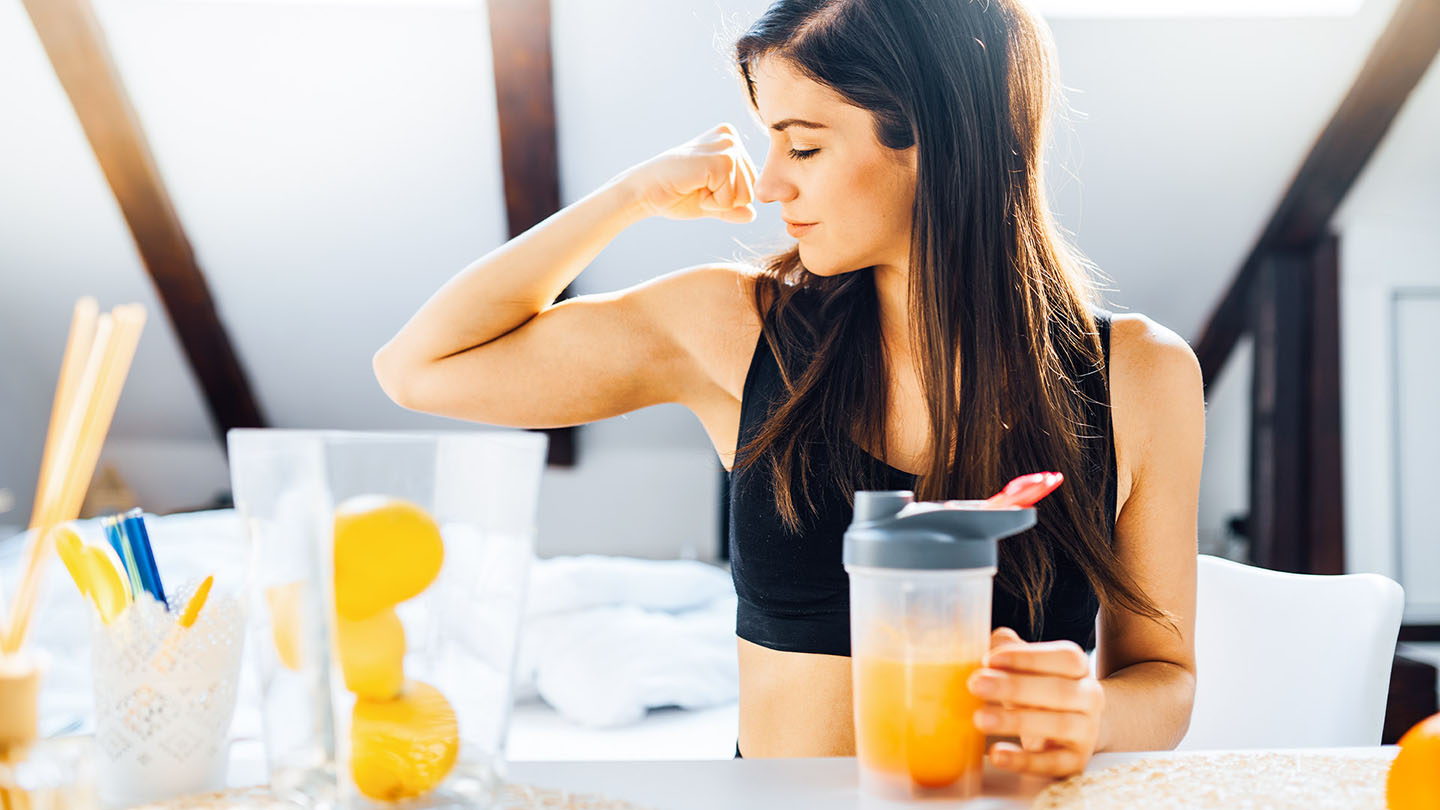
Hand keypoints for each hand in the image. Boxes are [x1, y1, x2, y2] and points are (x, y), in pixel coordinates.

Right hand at [622, 123, 758, 222]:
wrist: (644, 191)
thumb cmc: (674, 194)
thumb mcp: (711, 203)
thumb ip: (733, 207)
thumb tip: (753, 215)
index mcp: (730, 141)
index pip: (751, 184)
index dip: (725, 197)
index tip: (699, 185)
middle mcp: (730, 137)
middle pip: (751, 190)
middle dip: (724, 200)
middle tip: (696, 186)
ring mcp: (727, 146)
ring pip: (744, 196)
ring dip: (717, 201)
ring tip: (694, 186)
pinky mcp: (721, 161)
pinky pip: (730, 199)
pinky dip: (711, 203)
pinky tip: (692, 187)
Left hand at [968, 627, 1103, 777]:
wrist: (1073, 729)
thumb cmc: (1038, 690)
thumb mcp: (1025, 667)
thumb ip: (1008, 650)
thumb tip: (994, 641)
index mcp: (1078, 667)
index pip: (1064, 658)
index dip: (1028, 657)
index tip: (990, 659)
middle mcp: (1090, 697)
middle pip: (1059, 691)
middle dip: (1014, 687)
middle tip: (976, 685)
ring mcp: (1087, 731)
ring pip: (1058, 725)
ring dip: (1016, 721)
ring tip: (980, 718)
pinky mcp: (1077, 761)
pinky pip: (1053, 764)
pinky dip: (1024, 761)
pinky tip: (996, 754)